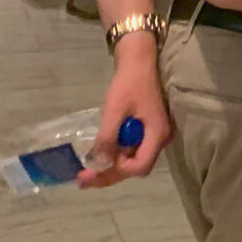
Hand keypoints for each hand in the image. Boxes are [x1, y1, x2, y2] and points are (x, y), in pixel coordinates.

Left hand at [78, 37, 172, 187]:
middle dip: (109, 175)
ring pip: (134, 160)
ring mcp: (155, 134)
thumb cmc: (129, 82)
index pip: (139, 167)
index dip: (117, 170)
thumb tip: (97, 164)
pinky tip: (100, 154)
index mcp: (157, 134)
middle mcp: (160, 139)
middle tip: (82, 180)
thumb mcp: (115, 109)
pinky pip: (133, 149)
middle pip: (136, 167)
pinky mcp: (149, 129)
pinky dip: (116, 154)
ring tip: (86, 172)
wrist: (140, 60)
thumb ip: (107, 138)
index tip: (96, 164)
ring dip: (111, 166)